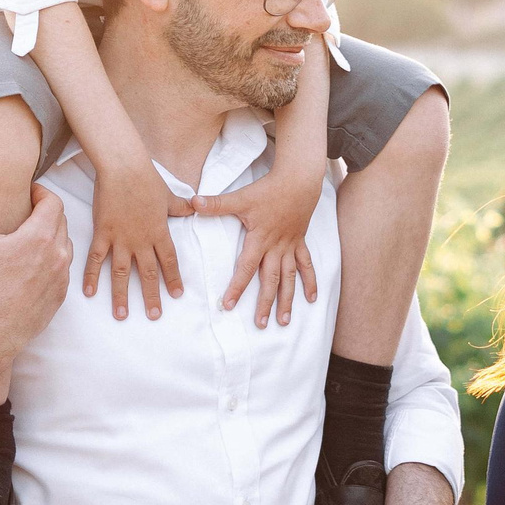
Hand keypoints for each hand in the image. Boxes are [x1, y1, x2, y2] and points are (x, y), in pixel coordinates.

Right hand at [0, 170, 71, 355]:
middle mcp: (58, 256)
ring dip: (51, 237)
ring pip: (65, 246)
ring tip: (27, 238)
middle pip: (61, 222)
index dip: (40, 194)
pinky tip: (31, 264)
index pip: (53, 202)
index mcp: (40, 238)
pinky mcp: (60, 297)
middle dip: (46, 213)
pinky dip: (52, 261)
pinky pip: (62, 270)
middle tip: (26, 213)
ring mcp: (62, 278)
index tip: (27, 194)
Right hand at [83, 154, 190, 320]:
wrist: (123, 168)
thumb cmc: (147, 178)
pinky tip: (88, 292)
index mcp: (159, 232)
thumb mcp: (169, 195)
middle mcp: (141, 240)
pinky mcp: (102, 233)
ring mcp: (120, 239)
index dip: (173, 279)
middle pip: (148, 274)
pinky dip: (91, 276)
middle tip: (154, 315)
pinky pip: (95, 259)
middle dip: (151, 297)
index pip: (169, 261)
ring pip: (121, 273)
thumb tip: (194, 208)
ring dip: (122, 296)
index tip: (176, 295)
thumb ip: (180, 207)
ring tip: (122, 315)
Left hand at [191, 162, 321, 329]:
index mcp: (260, 239)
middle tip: (260, 324)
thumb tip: (192, 203)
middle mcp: (276, 247)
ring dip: (287, 300)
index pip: (246, 268)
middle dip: (264, 302)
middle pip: (270, 279)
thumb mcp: (241, 197)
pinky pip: (306, 265)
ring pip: (289, 278)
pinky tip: (311, 299)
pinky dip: (310, 282)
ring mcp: (290, 246)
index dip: (236, 287)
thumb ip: (217, 203)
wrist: (298, 180)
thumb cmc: (268, 189)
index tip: (227, 305)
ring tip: (284, 321)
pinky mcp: (300, 242)